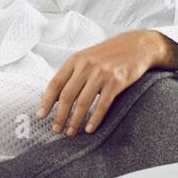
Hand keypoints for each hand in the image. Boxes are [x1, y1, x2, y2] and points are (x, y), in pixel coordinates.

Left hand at [36, 31, 177, 135]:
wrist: (137, 45)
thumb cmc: (108, 55)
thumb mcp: (86, 59)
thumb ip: (70, 75)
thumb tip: (50, 96)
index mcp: (75, 60)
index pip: (55, 83)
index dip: (46, 101)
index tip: (40, 115)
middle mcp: (86, 66)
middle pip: (67, 96)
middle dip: (59, 116)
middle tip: (56, 130)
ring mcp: (101, 73)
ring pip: (83, 102)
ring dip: (75, 120)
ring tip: (71, 132)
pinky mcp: (116, 81)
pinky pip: (102, 104)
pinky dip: (95, 119)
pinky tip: (89, 129)